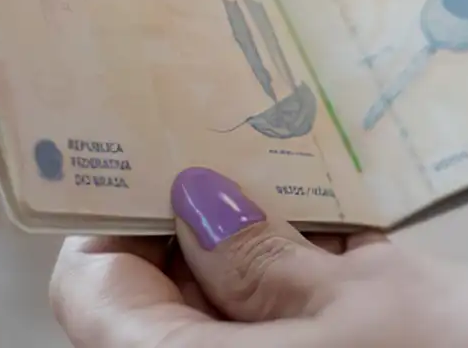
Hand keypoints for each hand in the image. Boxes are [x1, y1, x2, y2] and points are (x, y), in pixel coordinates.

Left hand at [49, 167, 467, 346]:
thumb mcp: (374, 303)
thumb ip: (266, 261)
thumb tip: (198, 209)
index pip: (93, 294)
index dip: (114, 215)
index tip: (152, 151)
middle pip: (163, 311)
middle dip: (199, 226)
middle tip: (236, 140)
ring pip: (237, 327)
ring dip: (263, 255)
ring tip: (300, 173)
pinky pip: (300, 345)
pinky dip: (312, 296)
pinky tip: (350, 233)